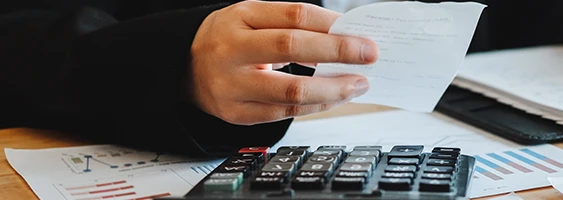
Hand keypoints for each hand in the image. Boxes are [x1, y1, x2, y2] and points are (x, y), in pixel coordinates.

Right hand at [191, 0, 378, 124]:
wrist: (184, 68)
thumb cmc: (231, 39)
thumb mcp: (253, 18)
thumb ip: (293, 23)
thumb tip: (344, 34)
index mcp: (239, 17)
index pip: (293, 16)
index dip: (331, 25)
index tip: (361, 33)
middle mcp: (232, 49)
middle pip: (292, 47)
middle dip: (338, 51)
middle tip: (369, 55)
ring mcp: (232, 85)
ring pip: (292, 90)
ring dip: (334, 88)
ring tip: (359, 83)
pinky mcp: (237, 114)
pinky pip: (286, 112)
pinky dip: (317, 105)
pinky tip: (335, 97)